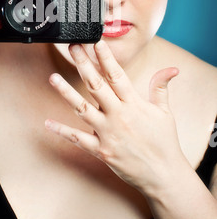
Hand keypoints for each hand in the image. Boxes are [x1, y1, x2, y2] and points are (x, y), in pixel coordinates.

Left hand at [45, 40, 183, 195]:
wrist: (164, 175)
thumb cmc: (165, 142)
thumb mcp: (165, 112)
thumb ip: (161, 88)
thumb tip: (171, 69)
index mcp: (134, 104)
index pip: (117, 76)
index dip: (106, 58)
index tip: (96, 43)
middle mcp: (118, 116)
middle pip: (96, 86)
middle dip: (83, 65)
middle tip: (72, 48)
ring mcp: (107, 133)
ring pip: (82, 109)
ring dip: (66, 93)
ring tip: (53, 78)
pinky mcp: (101, 150)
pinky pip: (78, 139)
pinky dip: (62, 131)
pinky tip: (48, 123)